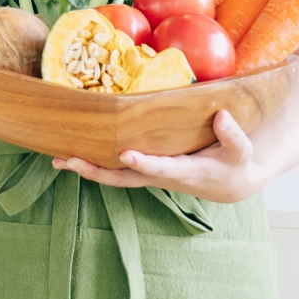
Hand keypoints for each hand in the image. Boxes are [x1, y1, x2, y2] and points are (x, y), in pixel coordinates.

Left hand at [55, 111, 268, 203]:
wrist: (231, 182)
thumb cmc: (237, 163)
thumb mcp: (241, 151)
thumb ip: (232, 135)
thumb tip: (220, 116)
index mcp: (185, 173)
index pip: (161, 169)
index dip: (144, 164)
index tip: (126, 155)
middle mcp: (161, 176)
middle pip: (123, 178)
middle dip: (95, 170)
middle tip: (67, 161)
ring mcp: (150, 174)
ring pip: (114, 175)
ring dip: (86, 168)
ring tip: (57, 159)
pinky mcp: (145, 168)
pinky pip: (115, 168)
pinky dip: (94, 161)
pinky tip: (73, 152)